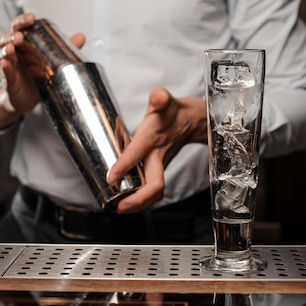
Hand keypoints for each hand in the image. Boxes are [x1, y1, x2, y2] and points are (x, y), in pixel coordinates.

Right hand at [0, 13, 85, 128]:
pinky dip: (4, 67)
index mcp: (25, 44)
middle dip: (12, 35)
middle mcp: (15, 52)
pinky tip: (5, 64)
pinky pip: (5, 72)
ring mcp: (10, 65)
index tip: (32, 18)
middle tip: (19, 36)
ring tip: (10, 48)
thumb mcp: (51, 61)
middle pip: (7, 38)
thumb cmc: (38, 75)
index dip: (23, 21)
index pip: (20, 28)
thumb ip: (63, 48)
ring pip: (2, 53)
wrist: (30, 99)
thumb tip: (81, 36)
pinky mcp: (9, 80)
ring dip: (5, 49)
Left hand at [107, 87, 206, 212]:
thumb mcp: (166, 100)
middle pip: (154, 184)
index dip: (125, 165)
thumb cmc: (174, 112)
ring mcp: (160, 165)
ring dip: (139, 204)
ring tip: (120, 209)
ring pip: (155, 191)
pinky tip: (127, 203)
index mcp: (154, 137)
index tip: (111, 177)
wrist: (194, 121)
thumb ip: (161, 97)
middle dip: (138, 200)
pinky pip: (153, 190)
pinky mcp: (159, 170)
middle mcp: (158, 155)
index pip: (139, 152)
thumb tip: (159, 96)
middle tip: (119, 207)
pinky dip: (141, 200)